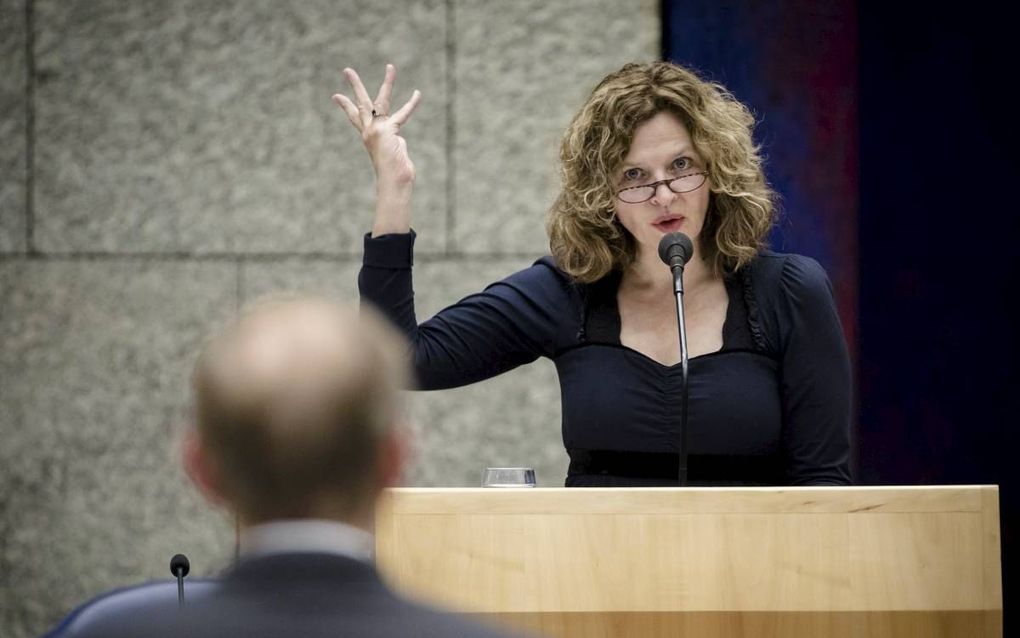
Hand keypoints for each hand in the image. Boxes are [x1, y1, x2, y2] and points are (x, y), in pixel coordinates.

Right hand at [332, 65, 421, 186]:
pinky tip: (417, 93)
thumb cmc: (395, 172)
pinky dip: (411, 104)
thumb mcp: (392, 153)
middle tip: (347, 70)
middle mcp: (370, 131)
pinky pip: (402, 114)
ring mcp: (377, 130)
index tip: (336, 96)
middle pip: (361, 103)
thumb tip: (398, 140)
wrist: (394, 181)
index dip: (346, 106)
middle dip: (355, 85)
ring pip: (381, 101)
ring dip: (388, 82)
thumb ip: (394, 142)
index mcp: (369, 136)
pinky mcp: (387, 131)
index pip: (355, 118)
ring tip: (391, 66)